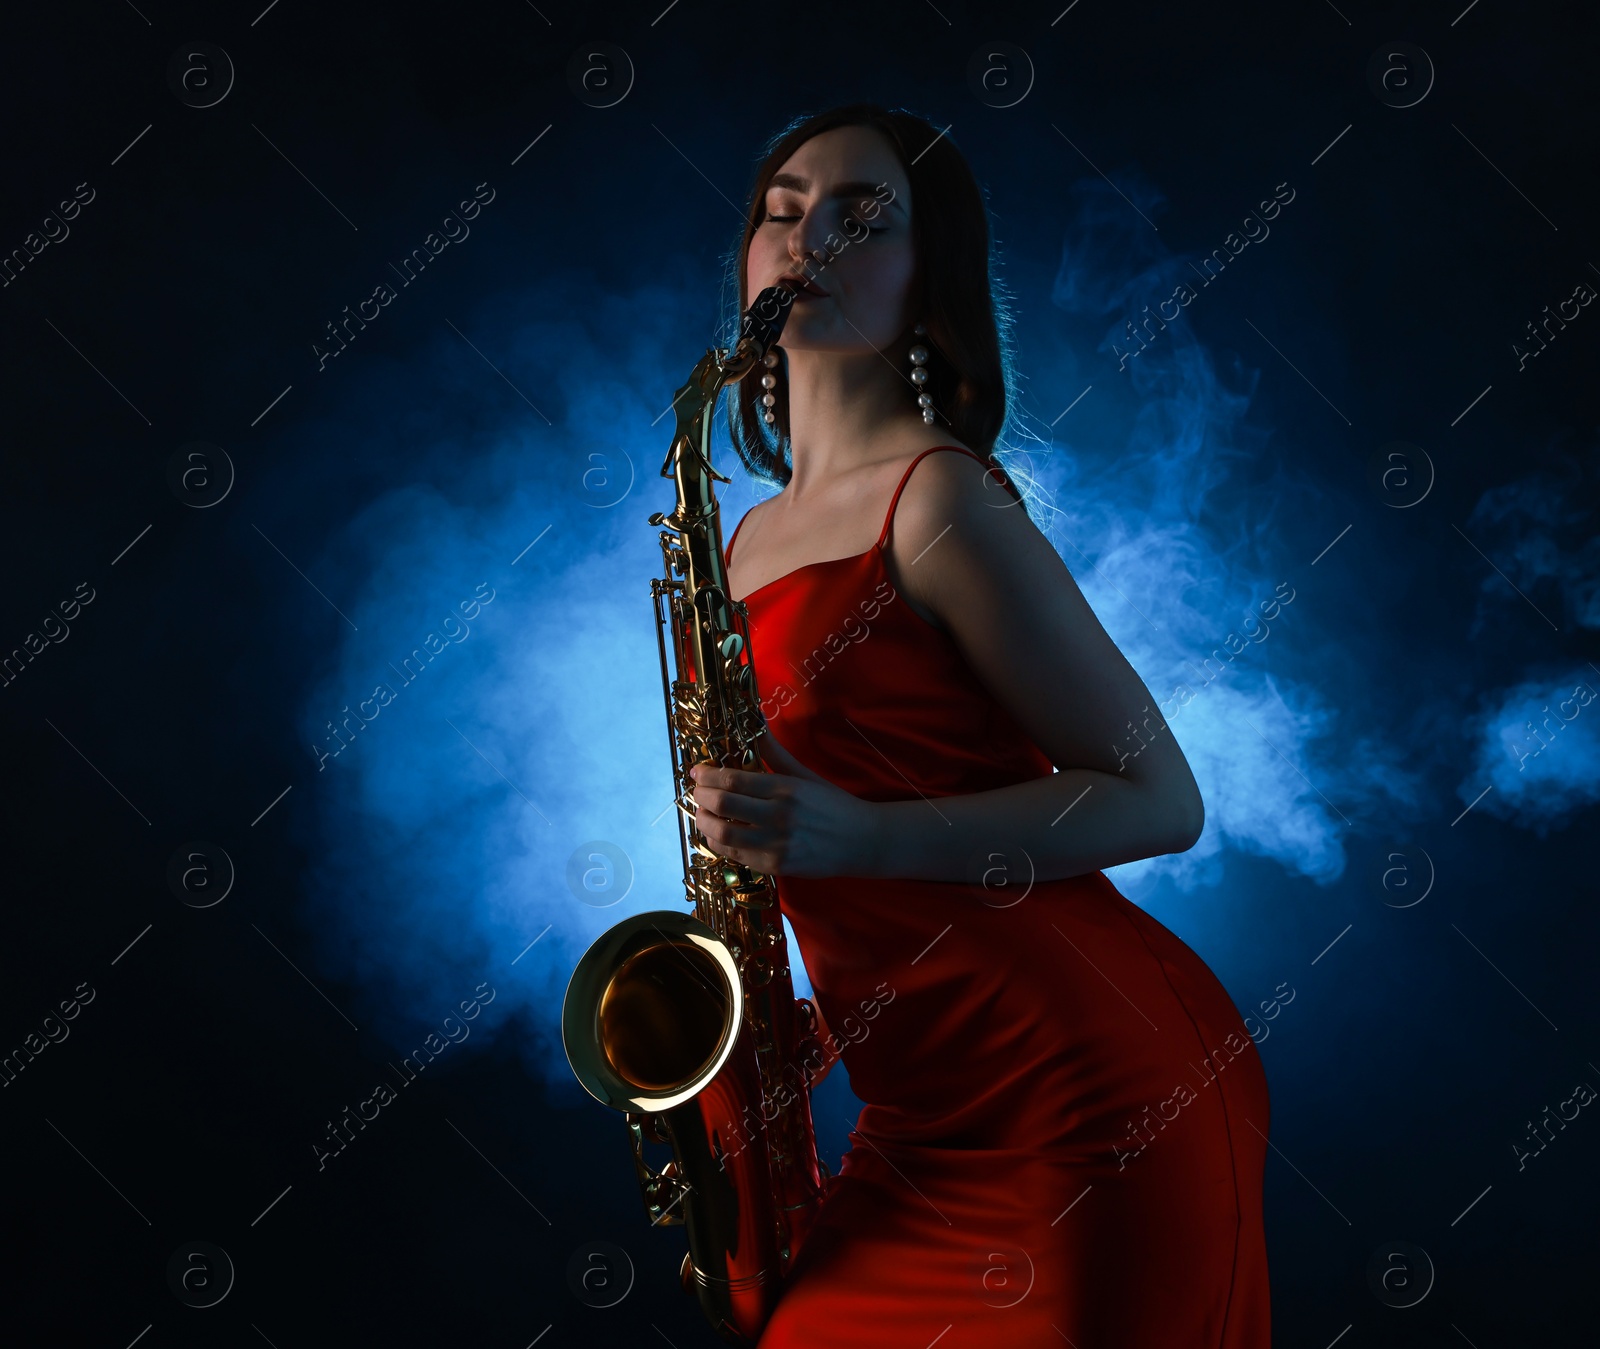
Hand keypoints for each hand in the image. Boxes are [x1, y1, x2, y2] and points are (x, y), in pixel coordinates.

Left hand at [687, 733, 878, 877]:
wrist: (862, 841)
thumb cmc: (833, 804)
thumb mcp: (805, 775)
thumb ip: (775, 753)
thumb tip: (754, 724)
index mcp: (785, 789)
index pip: (733, 780)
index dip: (707, 775)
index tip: (697, 772)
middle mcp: (779, 816)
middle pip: (723, 805)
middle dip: (701, 797)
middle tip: (696, 792)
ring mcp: (776, 844)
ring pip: (724, 834)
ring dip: (704, 823)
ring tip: (702, 814)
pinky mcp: (776, 866)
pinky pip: (736, 856)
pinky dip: (720, 844)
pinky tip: (718, 835)